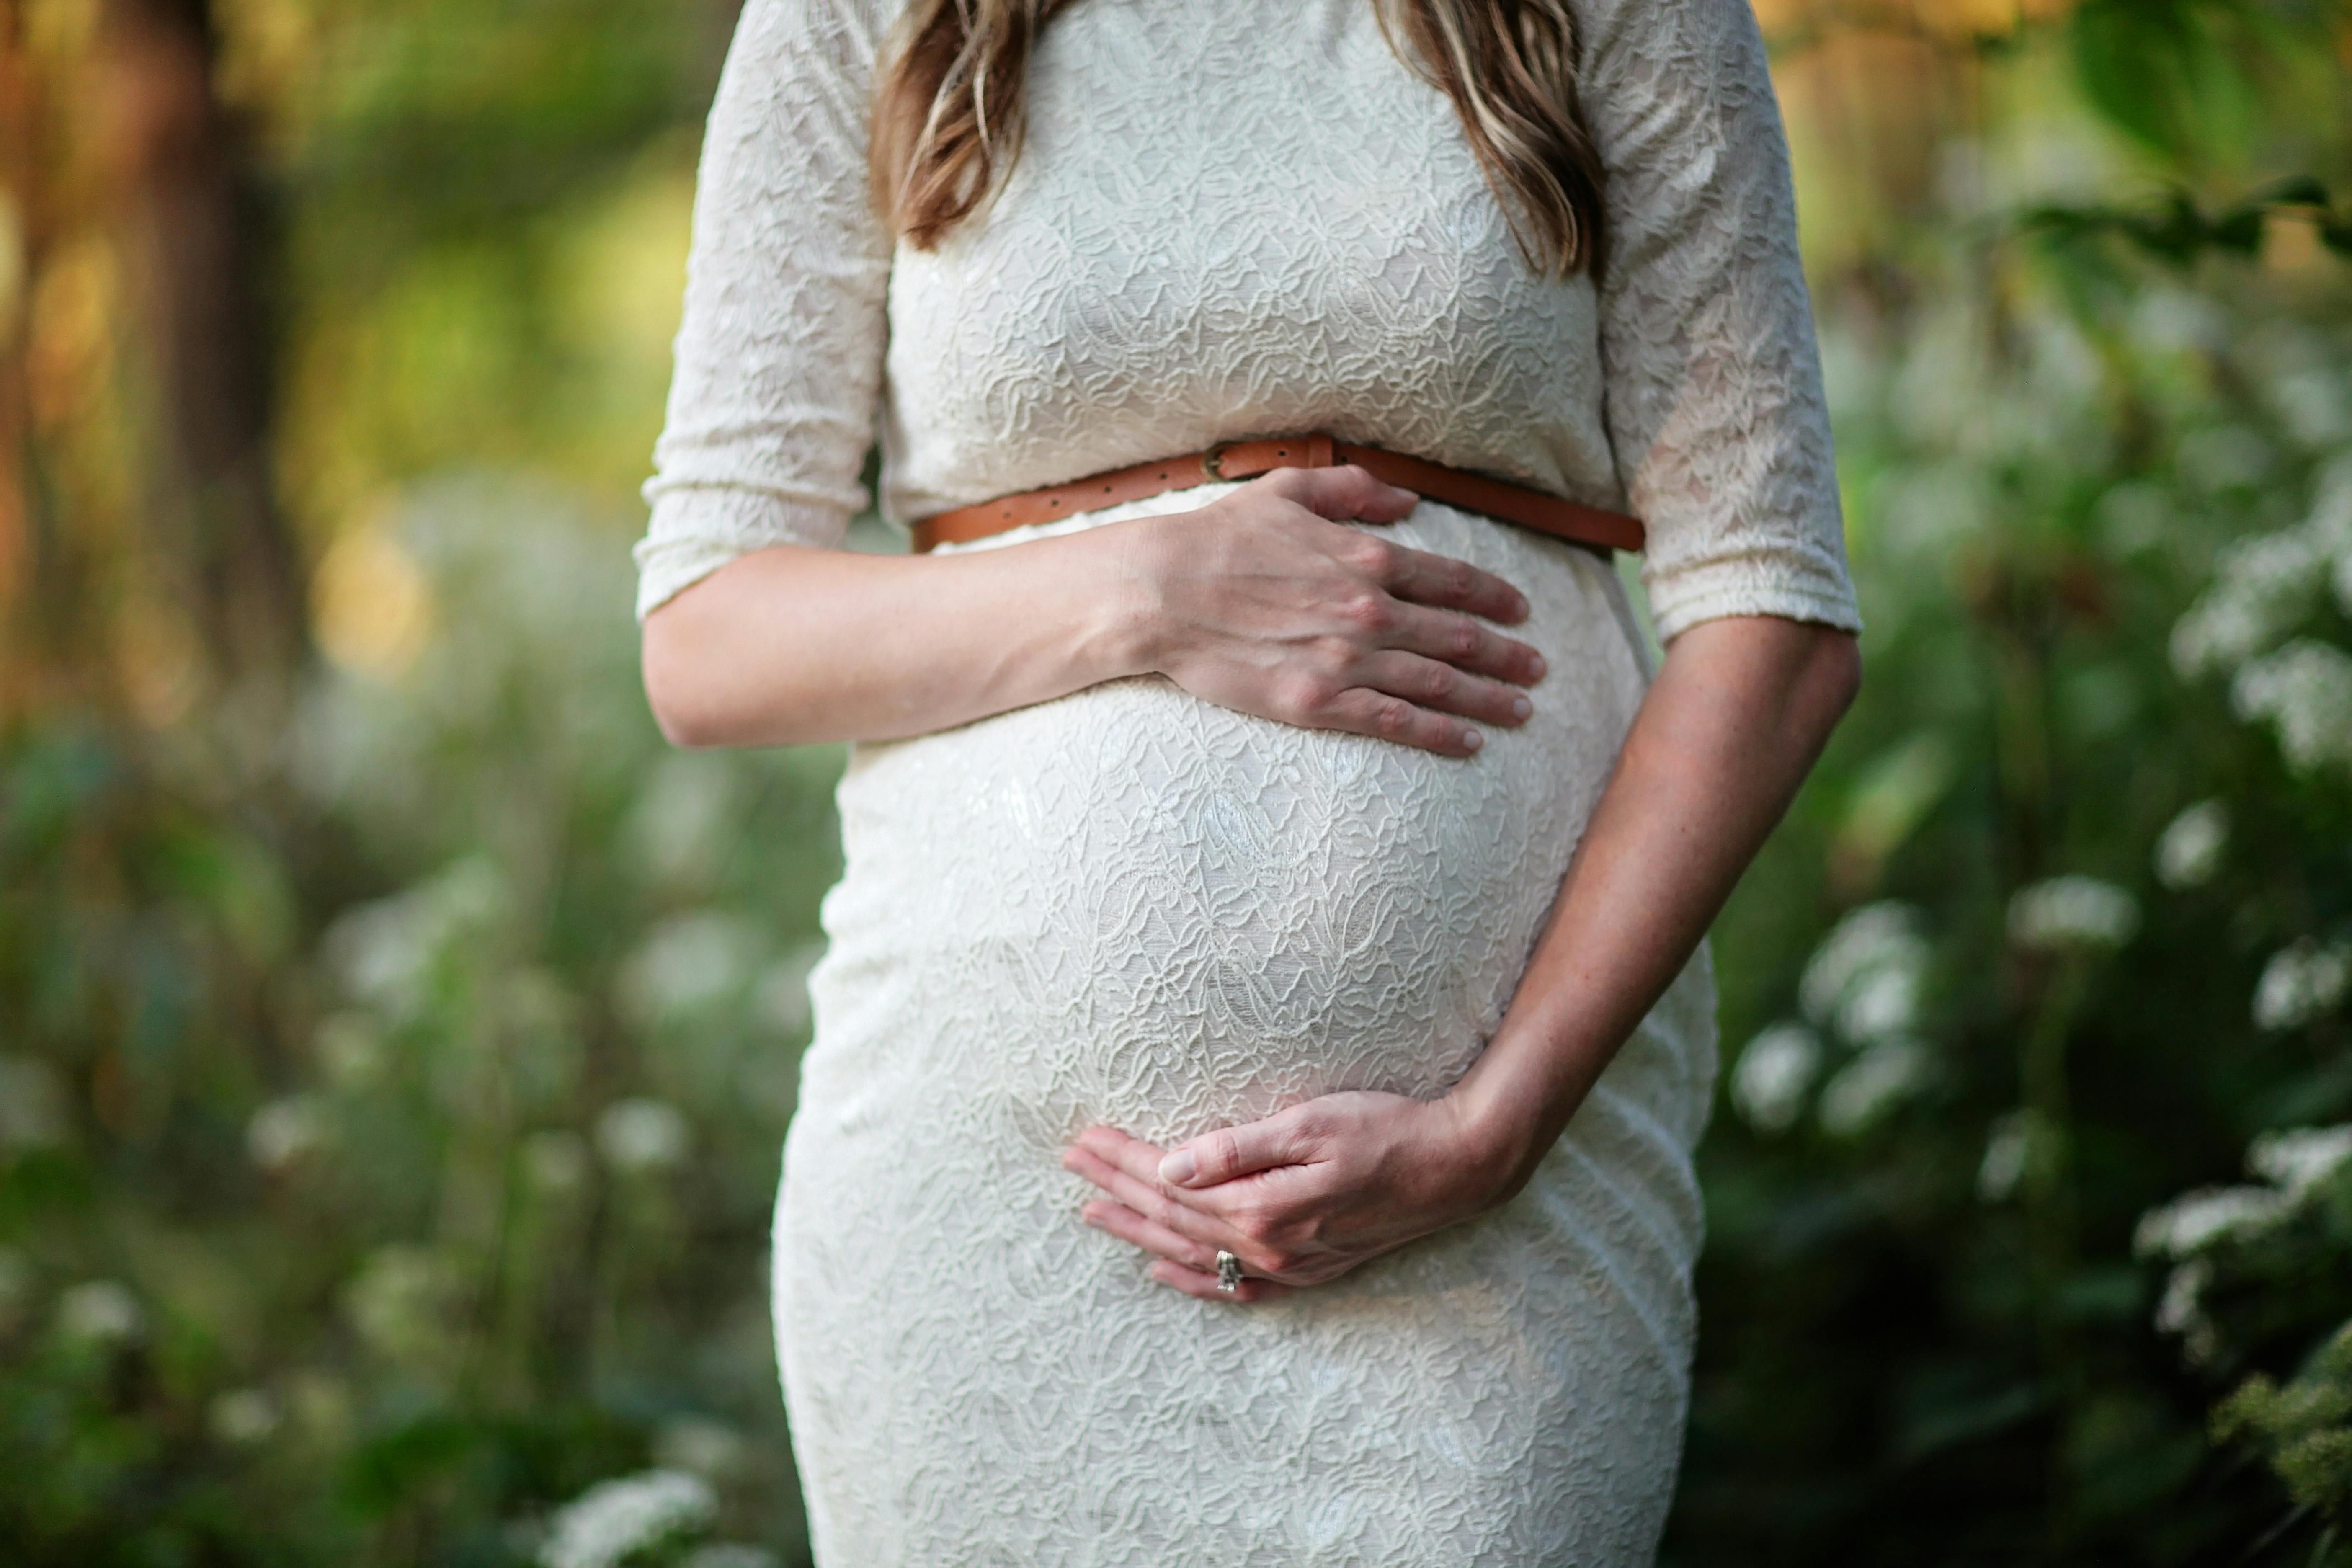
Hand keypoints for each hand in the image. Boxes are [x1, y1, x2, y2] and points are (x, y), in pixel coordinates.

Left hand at [1061, 1090, 1515, 1303]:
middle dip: (1116, 1188)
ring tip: (1093, 1212)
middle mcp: (1268, 1245)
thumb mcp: (1310, 1123)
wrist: (1455, 1167)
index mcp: (1261, 1205)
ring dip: (1140, 1229)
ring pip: (1192, 1249)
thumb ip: (1237, 1149)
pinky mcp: (1308, 1268)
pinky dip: (1192, 1278)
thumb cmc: (1386, 1130)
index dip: (1123, 1158)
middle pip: (1172, 1215)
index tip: (1083, 1138)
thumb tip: (1171, 1164)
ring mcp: (1287, 1264)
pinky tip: (1162, 1269)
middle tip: (1071, 1164)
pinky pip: (1235, 1285)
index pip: (1170, 1179)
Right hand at [1116, 466, 1547, 757]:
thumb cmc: (1218, 539)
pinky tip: (1469, 742)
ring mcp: (1347, 660)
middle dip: (1506, 654)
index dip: (1494, 598)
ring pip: (1438, 683)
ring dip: (1488, 698)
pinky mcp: (1320, 703)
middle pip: (1458, 637)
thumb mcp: (1287, 491)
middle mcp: (1369, 610)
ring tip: (1522, 710)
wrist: (1164, 592)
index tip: (1522, 612)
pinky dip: (1439, 732)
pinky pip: (1395, 722)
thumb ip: (1353, 490)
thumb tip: (1408, 501)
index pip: (1450, 581)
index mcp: (1366, 558)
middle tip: (1539, 668)